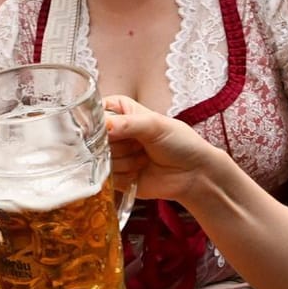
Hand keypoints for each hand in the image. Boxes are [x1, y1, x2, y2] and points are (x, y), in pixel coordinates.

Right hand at [103, 95, 233, 205]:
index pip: (94, 112)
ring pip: (99, 159)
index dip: (98, 123)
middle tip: (139, 145)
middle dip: (117, 145)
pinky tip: (139, 172)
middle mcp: (113, 133)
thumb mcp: (156, 125)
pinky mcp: (114, 177)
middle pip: (93, 139)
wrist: (194, 175)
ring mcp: (112, 156)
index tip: (110, 130)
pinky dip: (124, 176)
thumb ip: (128, 124)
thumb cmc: (180, 143)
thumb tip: (104, 127)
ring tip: (144, 158)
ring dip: (125, 161)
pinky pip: (105, 177)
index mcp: (120, 111)